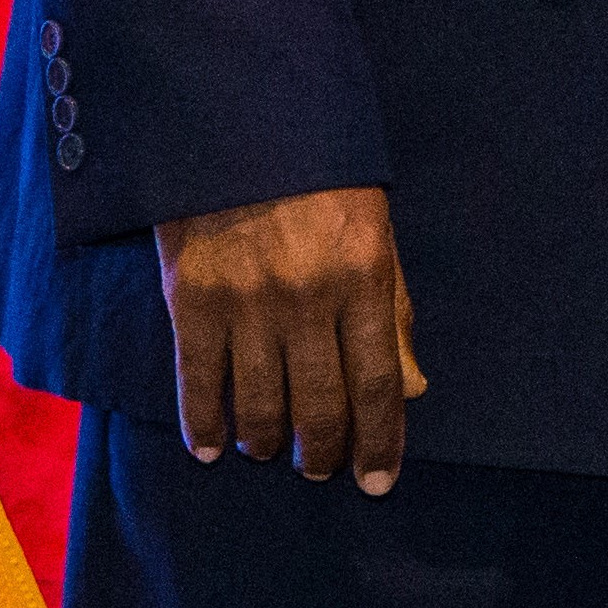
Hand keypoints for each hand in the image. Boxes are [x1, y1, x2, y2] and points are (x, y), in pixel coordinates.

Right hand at [156, 184, 426, 490]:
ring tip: (271, 452)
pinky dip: (204, 423)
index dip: (381, 440)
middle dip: (324, 451)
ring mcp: (248, 304)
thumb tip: (414, 390)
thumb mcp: (376, 237)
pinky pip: (198, 381)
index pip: (379, 383)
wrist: (239, 127)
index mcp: (363, 280)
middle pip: (322, 404)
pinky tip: (211, 449)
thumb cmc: (320, 184)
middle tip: (321, 471)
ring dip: (267, 442)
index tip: (378, 480)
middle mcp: (309, 300)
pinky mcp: (193, 301)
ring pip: (260, 404)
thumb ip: (394, 314)